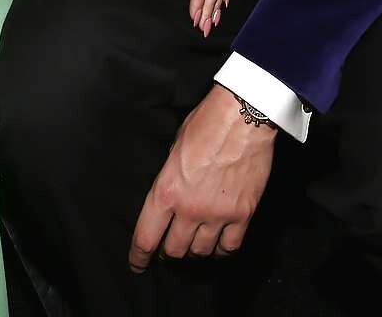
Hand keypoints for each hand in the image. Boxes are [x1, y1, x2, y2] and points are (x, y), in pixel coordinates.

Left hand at [129, 85, 274, 268]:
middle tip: (168, 248)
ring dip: (194, 251)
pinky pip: (230, 247)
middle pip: (174, 251)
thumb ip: (169, 178)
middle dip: (168, 252)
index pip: (147, 237)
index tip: (137, 264)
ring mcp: (218, 214)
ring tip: (193, 244)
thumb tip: (168, 195)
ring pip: (201, 252)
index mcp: (167, 190)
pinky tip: (218, 243)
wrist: (243, 116)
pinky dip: (221, 249)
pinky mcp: (243, 215)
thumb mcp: (174, 148)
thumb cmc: (205, 123)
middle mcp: (190, 209)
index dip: (139, 256)